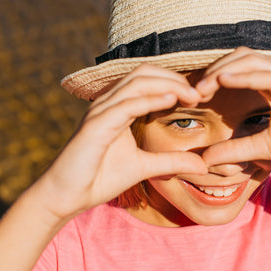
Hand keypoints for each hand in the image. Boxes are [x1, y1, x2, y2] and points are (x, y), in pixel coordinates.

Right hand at [37, 64, 207, 218]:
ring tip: (192, 95)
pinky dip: (149, 100)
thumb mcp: (144, 167)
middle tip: (201, 93)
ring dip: (168, 85)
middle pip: (145, 73)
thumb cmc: (99, 178)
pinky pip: (126, 105)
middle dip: (175, 79)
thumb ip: (171, 161)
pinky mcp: (95, 125)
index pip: (149, 80)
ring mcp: (101, 111)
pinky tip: (171, 101)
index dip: (175, 83)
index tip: (200, 97)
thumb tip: (203, 164)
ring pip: (136, 83)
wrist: (67, 196)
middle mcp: (109, 103)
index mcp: (119, 107)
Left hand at [198, 48, 270, 172]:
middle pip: (238, 57)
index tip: (192, 97)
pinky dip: (244, 75)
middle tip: (191, 92)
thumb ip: (235, 149)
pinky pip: (268, 75)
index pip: (235, 68)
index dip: (211, 78)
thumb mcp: (263, 148)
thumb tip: (205, 159)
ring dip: (222, 70)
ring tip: (201, 88)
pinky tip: (224, 81)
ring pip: (250, 61)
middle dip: (212, 70)